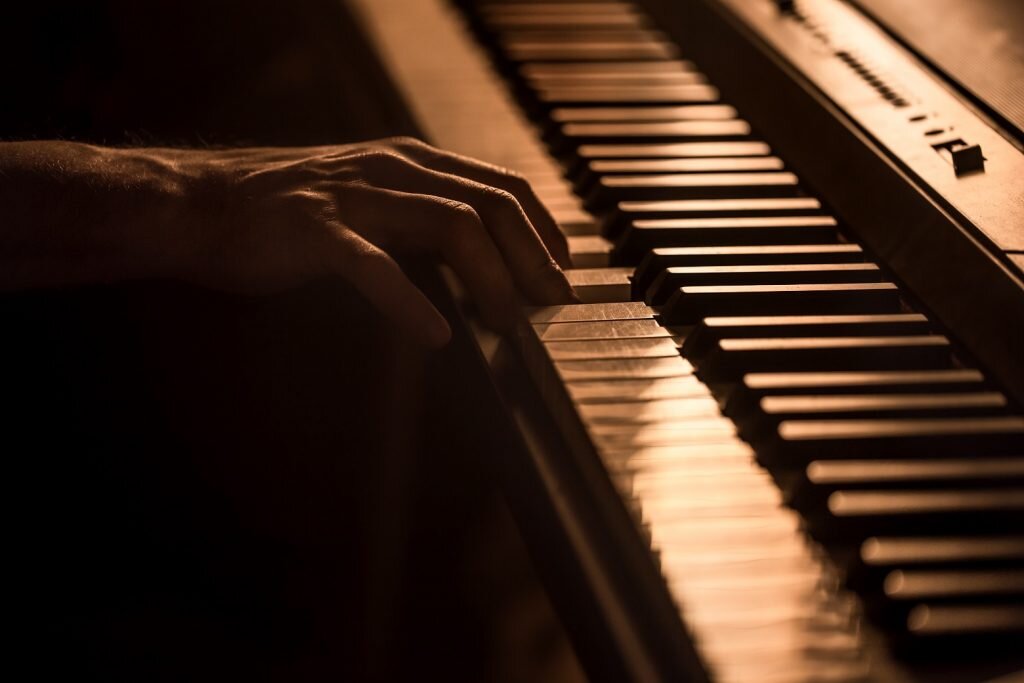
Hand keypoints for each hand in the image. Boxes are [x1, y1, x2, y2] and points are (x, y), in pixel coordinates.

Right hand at [178, 137, 576, 345]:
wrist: (204, 204)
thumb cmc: (294, 213)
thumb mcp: (373, 202)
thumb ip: (423, 219)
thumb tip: (484, 263)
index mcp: (411, 160)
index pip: (501, 184)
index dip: (543, 228)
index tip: (564, 270)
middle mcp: (392, 167)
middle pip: (488, 204)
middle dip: (532, 257)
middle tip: (554, 304)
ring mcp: (354, 195)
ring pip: (449, 224)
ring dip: (490, 277)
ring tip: (509, 322)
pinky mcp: (314, 229)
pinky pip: (371, 264)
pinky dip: (408, 300)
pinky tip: (434, 334)